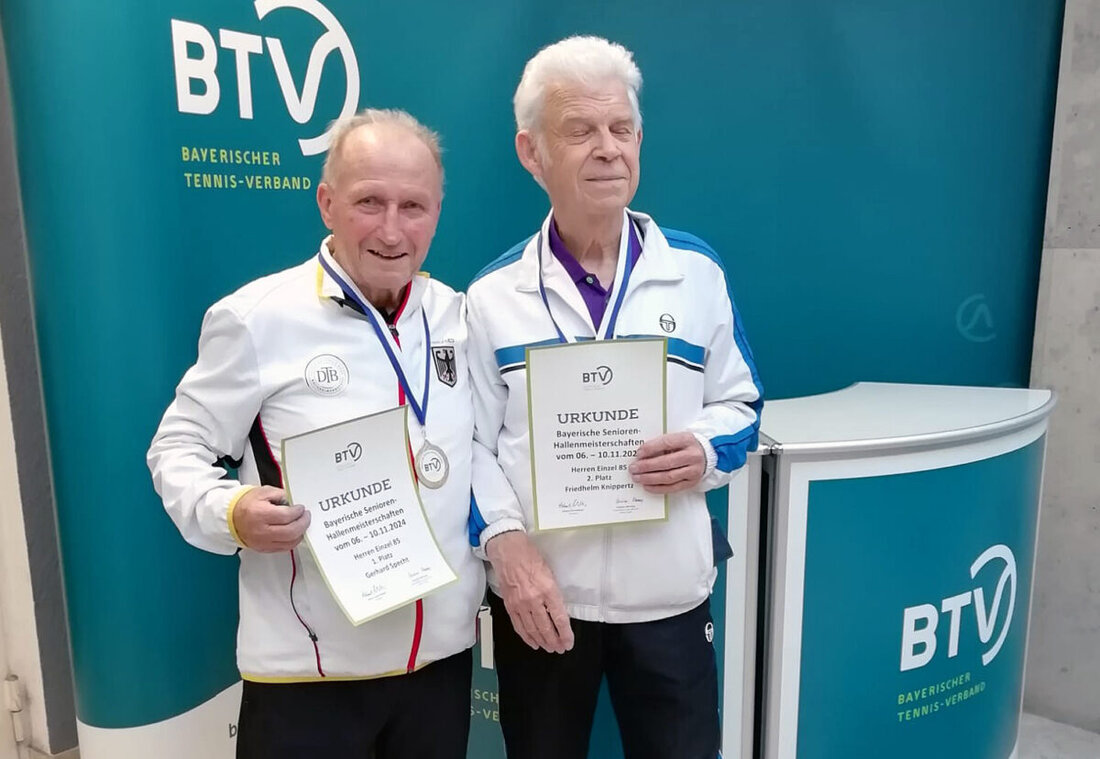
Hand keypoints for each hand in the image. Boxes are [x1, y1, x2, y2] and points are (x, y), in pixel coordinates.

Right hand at [233, 485, 310, 551]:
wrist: (230, 517)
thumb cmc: (245, 503)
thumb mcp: (263, 491)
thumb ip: (281, 495)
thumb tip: (294, 502)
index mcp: (260, 514)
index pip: (286, 516)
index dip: (298, 512)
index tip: (301, 508)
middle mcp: (261, 531)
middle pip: (290, 532)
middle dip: (303, 523)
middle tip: (306, 516)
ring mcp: (262, 542)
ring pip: (289, 543)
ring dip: (300, 534)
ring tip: (301, 524)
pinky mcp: (263, 549)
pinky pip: (283, 548)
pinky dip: (291, 541)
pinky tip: (294, 533)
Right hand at [486, 531, 573, 652]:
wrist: (509, 551)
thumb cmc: (530, 557)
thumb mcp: (550, 573)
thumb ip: (554, 594)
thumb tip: (559, 612)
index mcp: (548, 589)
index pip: (559, 618)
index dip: (565, 634)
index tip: (569, 642)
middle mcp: (534, 599)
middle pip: (546, 628)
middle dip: (554, 641)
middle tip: (560, 648)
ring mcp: (520, 604)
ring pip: (532, 630)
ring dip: (542, 642)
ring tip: (549, 648)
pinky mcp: (509, 605)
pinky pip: (518, 626)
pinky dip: (526, 637)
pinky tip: (532, 642)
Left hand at [629, 431, 705, 493]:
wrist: (707, 454)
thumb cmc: (686, 445)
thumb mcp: (677, 438)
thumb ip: (662, 444)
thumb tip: (641, 454)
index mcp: (687, 440)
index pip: (666, 443)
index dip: (651, 448)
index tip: (638, 453)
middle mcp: (692, 456)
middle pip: (666, 462)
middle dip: (647, 466)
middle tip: (633, 468)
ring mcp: (693, 471)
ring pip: (668, 477)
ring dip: (650, 478)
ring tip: (637, 478)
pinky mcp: (692, 483)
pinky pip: (673, 488)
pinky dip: (658, 488)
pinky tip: (647, 486)